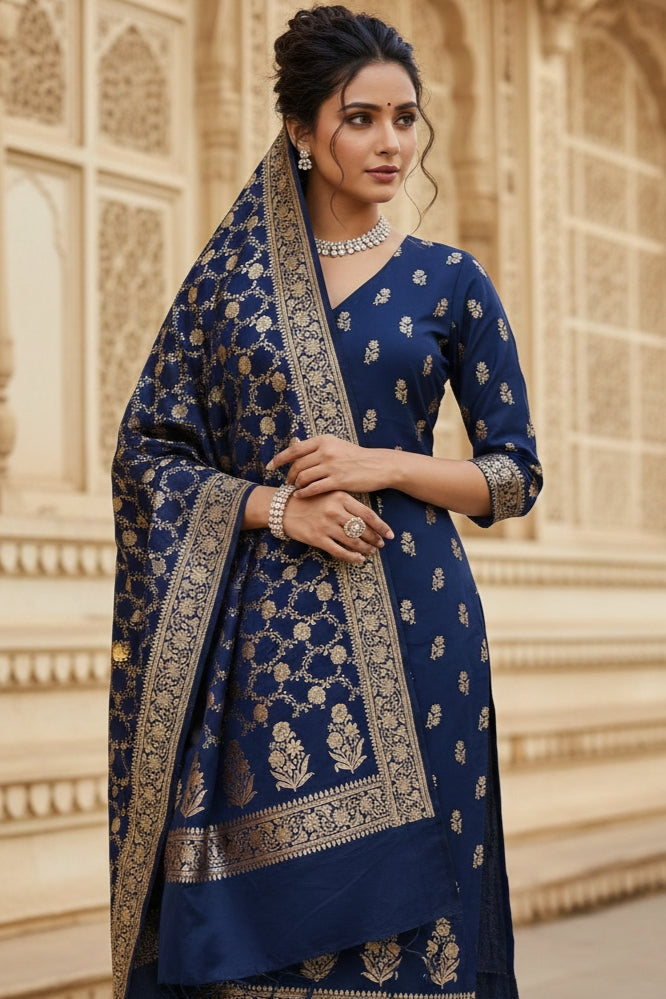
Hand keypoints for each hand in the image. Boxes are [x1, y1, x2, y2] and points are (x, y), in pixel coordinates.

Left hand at [267, 435, 389, 496]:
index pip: (294, 450)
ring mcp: (332, 466)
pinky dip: (304, 493)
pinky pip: (314, 488)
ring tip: (296, 489)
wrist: (378, 466)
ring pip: (304, 477)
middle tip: (288, 482)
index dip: (279, 459)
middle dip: (289, 476)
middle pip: (297, 466)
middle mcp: (326, 451)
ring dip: (296, 485)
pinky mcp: (338, 481)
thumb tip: (294, 444)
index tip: (269, 466)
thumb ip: (316, 447)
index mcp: (324, 440)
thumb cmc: (355, 457)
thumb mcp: (336, 445)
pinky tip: (300, 496)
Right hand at [282, 489, 392, 564]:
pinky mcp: (317, 538)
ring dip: (365, 548)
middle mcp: (335, 511)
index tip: (390, 534)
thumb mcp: (329, 493)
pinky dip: (352, 557)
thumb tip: (368, 518)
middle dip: (374, 539)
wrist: (283, 507)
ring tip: (371, 551)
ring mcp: (326, 526)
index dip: (381, 526)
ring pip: (353, 541)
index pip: (367, 514)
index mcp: (340, 497)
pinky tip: (359, 559)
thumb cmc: (310, 500)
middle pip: (362, 529)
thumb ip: (347, 502)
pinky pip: (339, 551)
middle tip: (381, 544)